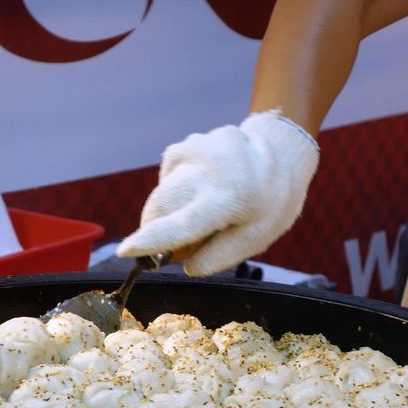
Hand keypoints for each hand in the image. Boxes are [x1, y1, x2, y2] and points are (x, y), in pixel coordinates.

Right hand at [116, 110, 318, 275]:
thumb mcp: (255, 239)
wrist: (281, 150)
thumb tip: (180, 264)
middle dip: (156, 229)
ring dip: (170, 209)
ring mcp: (196, 150)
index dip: (151, 241)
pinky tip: (203, 187)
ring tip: (203, 209)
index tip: (126, 251)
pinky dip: (179, 189)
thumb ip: (216, 256)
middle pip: (160, 207)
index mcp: (230, 199)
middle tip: (174, 246)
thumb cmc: (270, 203)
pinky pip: (170, 177)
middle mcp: (208, 170)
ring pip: (163, 192)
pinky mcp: (188, 144)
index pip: (182, 225)